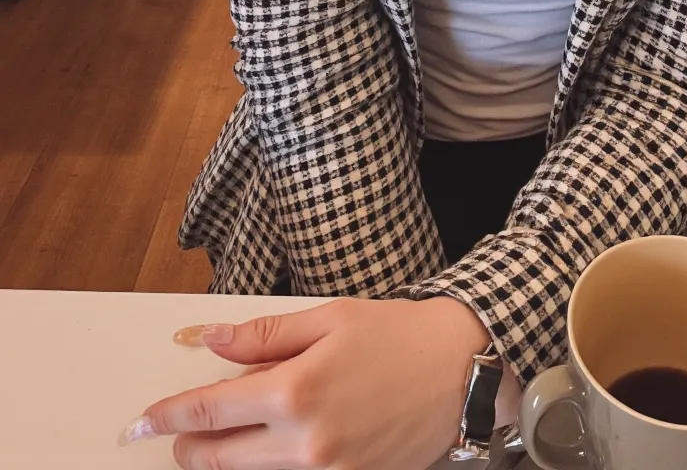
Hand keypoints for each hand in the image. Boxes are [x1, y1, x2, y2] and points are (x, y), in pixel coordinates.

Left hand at [121, 297, 500, 469]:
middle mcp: (304, 442)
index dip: (165, 417)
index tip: (137, 422)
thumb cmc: (398, 335)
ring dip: (224, 460)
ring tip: (213, 442)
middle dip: (187, 448)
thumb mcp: (328, 317)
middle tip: (171, 434)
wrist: (462, 371)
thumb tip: (209, 340)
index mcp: (294, 390)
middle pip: (219, 458)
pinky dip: (267, 468)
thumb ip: (264, 335)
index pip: (207, 412)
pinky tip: (266, 449)